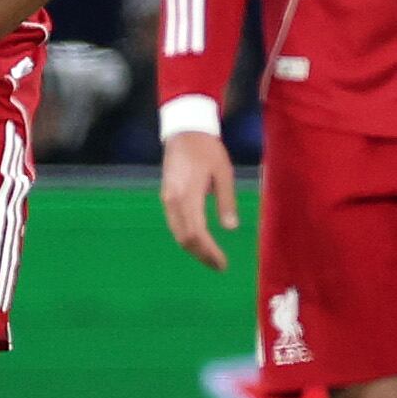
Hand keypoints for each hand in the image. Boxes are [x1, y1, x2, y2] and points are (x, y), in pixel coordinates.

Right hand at [161, 130, 239, 270]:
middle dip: (201, 255)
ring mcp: (166, 199)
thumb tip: (230, 228)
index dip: (209, 251)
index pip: (197, 233)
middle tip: (219, 266)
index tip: (223, 263)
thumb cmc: (207, 150)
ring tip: (211, 258)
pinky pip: (175, 224)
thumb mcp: (223, 173)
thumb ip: (226, 200)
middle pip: (184, 238)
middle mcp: (172, 201)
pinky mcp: (166, 197)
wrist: (184, 131)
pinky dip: (187, 237)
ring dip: (193, 249)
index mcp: (187, 195)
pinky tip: (200, 242)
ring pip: (177, 233)